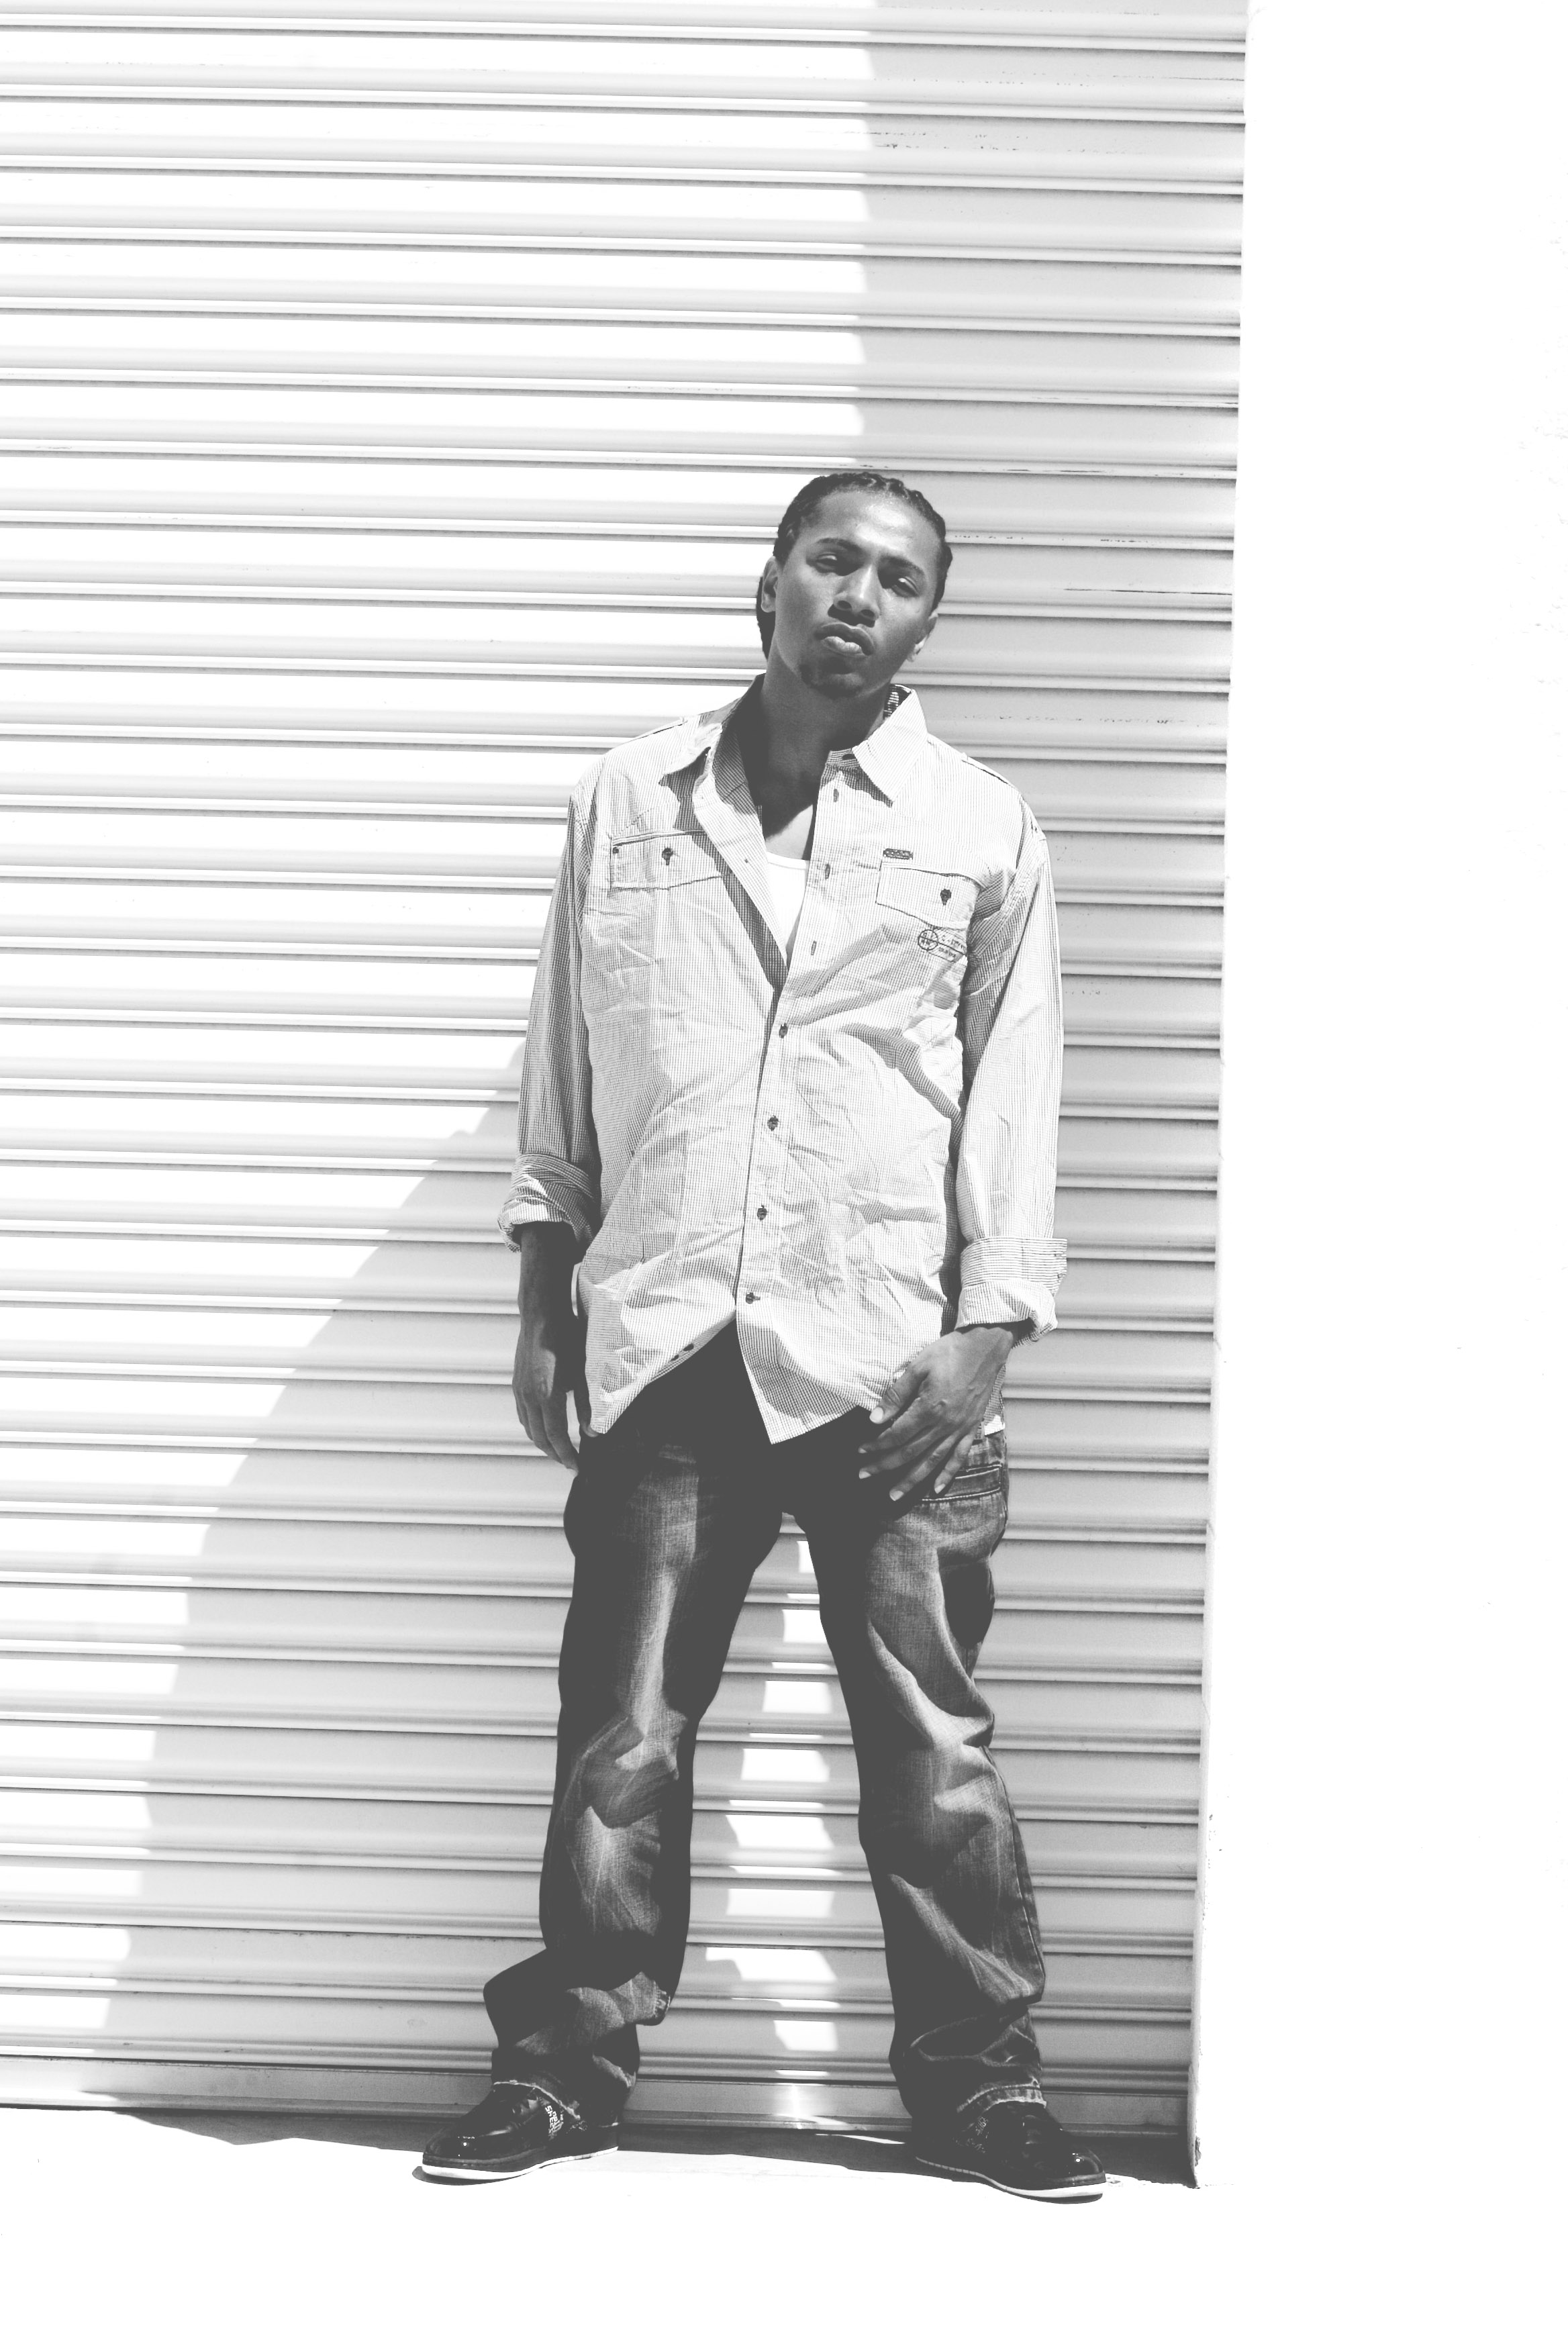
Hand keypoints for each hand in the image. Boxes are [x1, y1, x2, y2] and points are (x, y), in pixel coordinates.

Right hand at [512, 1225, 588, 1467]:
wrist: (542, 1314)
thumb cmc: (569, 1339)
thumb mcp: (584, 1371)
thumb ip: (588, 1404)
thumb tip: (594, 1433)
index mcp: (547, 1395)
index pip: (556, 1436)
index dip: (567, 1455)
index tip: (578, 1468)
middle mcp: (528, 1396)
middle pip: (539, 1437)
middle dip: (555, 1454)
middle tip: (571, 1464)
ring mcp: (519, 1389)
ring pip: (528, 1427)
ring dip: (543, 1442)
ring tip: (559, 1449)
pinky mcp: (517, 1382)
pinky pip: (523, 1414)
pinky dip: (534, 1427)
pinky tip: (544, 1427)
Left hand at [858, 1325, 1018, 1500]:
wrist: (985, 1346)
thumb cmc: (949, 1352)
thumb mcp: (918, 1366)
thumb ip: (896, 1395)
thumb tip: (875, 1419)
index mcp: (929, 1407)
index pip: (896, 1434)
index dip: (876, 1444)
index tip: (860, 1450)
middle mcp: (945, 1424)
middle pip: (910, 1452)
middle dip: (884, 1465)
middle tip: (864, 1474)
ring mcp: (960, 1428)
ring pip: (932, 1461)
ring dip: (911, 1480)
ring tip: (893, 1495)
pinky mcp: (971, 1427)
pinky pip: (959, 1457)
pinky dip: (948, 1474)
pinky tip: (937, 1488)